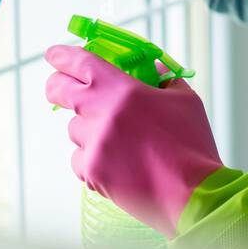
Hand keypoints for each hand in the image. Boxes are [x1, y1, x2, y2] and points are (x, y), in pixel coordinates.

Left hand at [44, 44, 224, 237]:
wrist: (193, 194)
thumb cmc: (192, 146)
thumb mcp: (185, 101)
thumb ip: (164, 80)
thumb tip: (152, 71)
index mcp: (124, 89)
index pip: (81, 62)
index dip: (63, 56)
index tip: (54, 54)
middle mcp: (102, 113)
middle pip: (59, 90)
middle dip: (57, 86)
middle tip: (61, 88)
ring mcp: (93, 144)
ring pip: (74, 129)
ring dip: (89, 130)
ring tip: (120, 141)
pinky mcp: (91, 171)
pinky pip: (79, 159)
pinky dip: (92, 158)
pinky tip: (118, 163)